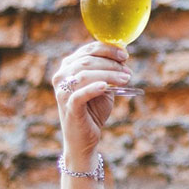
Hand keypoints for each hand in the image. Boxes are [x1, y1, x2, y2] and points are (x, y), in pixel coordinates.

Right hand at [53, 42, 131, 166]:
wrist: (84, 139)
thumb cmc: (93, 111)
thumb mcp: (104, 88)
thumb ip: (109, 73)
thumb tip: (123, 58)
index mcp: (68, 67)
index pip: (87, 51)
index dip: (107, 49)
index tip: (125, 55)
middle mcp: (61, 77)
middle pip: (87, 61)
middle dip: (110, 63)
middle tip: (127, 71)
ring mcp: (63, 92)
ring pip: (85, 75)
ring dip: (108, 75)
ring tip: (125, 79)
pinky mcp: (68, 107)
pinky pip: (79, 95)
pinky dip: (93, 89)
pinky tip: (105, 87)